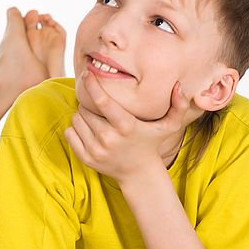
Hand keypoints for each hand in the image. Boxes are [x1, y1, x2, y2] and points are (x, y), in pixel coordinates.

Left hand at [64, 71, 189, 183]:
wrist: (139, 174)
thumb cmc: (151, 143)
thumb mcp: (168, 125)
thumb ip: (178, 105)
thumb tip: (179, 85)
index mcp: (126, 126)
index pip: (102, 101)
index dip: (92, 85)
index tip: (87, 74)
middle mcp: (109, 139)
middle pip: (85, 109)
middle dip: (89, 104)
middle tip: (100, 108)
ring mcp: (96, 150)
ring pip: (76, 120)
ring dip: (82, 116)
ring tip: (96, 120)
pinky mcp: (86, 159)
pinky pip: (69, 134)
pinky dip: (75, 129)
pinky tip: (88, 131)